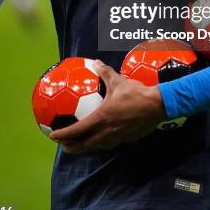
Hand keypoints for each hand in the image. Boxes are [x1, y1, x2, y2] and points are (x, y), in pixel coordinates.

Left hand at [49, 60, 165, 153]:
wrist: (157, 106)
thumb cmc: (136, 93)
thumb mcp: (117, 80)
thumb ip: (104, 72)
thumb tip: (96, 62)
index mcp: (101, 118)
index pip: (77, 131)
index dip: (62, 135)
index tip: (52, 135)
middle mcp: (106, 132)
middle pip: (84, 145)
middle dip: (70, 146)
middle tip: (62, 143)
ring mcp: (117, 138)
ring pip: (97, 146)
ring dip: (85, 146)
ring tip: (79, 143)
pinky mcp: (127, 140)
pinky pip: (110, 144)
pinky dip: (101, 142)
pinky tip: (102, 137)